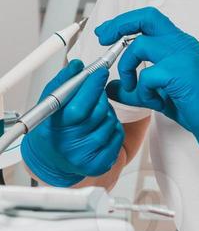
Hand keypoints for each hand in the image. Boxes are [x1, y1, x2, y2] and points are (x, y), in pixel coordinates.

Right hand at [21, 60, 124, 186]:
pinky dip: (113, 126)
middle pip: (97, 113)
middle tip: (95, 91)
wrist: (51, 157)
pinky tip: (100, 126)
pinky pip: (117, 135)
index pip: (78, 108)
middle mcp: (68, 147)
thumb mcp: (50, 101)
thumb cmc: (52, 126)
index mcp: (52, 130)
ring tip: (93, 113)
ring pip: (109, 122)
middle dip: (100, 95)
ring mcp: (84, 157)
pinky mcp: (99, 164)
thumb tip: (77, 66)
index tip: (99, 72)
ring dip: (106, 111)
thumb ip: (63, 82)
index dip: (91, 87)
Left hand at [95, 7, 198, 177]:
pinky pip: (148, 75)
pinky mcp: (182, 73)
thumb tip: (111, 87)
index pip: (149, 19)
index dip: (125, 22)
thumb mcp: (162, 95)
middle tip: (103, 40)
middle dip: (119, 26)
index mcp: (180, 44)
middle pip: (145, 19)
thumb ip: (138, 87)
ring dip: (128, 67)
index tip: (106, 34)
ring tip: (133, 87)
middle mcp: (182, 44)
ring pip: (140, 46)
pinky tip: (156, 101)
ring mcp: (183, 56)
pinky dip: (143, 90)